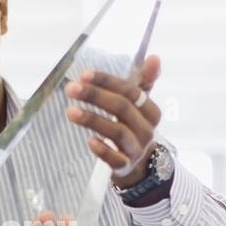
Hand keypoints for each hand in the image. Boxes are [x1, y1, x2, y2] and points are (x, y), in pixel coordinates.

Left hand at [64, 54, 161, 184]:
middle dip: (95, 96)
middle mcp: (146, 130)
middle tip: (71, 88)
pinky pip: (116, 160)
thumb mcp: (139, 105)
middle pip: (122, 108)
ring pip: (117, 132)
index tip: (84, 74)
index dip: (107, 82)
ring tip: (71, 111)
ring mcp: (136, 150)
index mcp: (151, 111)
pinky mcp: (124, 167)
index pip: (131, 91)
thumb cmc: (133, 127)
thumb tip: (155, 58)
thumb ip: (144, 82)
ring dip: (93, 120)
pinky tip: (89, 141)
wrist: (138, 166)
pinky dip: (103, 150)